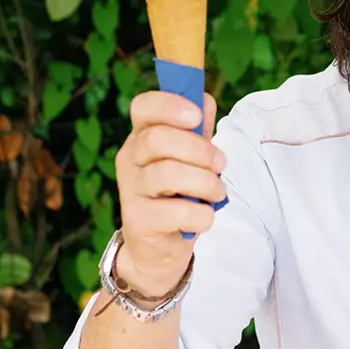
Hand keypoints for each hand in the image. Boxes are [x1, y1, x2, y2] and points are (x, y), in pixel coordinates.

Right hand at [113, 90, 224, 296]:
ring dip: (206, 183)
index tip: (196, 117)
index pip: (143, 107)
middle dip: (201, 150)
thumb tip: (204, 100)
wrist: (157, 248)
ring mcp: (130, 190)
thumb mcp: (190, 158)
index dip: (170, 106)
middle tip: (220, 165)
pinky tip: (203, 217)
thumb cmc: (178, 194)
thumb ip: (197, 130)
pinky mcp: (138, 220)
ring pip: (168, 174)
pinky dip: (202, 215)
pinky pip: (178, 211)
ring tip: (217, 193)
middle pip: (158, 138)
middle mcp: (129, 158)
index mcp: (142, 136)